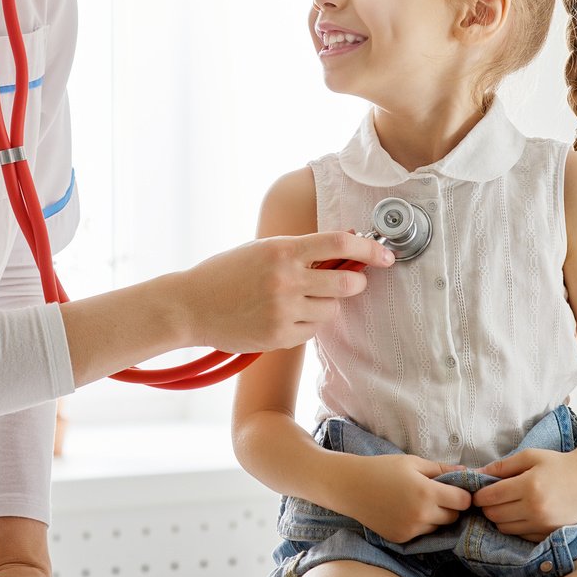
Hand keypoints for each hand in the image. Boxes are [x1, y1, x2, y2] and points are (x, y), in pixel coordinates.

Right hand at [180, 230, 393, 353]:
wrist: (190, 306)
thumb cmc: (226, 273)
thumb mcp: (262, 249)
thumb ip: (301, 248)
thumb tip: (345, 240)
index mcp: (282, 251)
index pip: (338, 243)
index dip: (369, 247)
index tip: (385, 254)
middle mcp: (286, 280)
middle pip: (346, 282)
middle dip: (356, 282)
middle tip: (352, 280)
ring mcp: (283, 311)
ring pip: (331, 310)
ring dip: (326, 305)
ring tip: (302, 299)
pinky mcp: (279, 337)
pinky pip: (312, 331)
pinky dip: (307, 324)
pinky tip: (285, 316)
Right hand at [341, 453, 471, 543]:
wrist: (351, 486)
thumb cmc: (382, 468)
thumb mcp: (413, 462)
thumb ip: (442, 469)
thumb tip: (468, 472)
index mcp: (427, 493)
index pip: (463, 502)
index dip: (463, 494)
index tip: (456, 488)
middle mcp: (422, 515)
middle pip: (453, 517)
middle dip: (450, 506)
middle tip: (436, 493)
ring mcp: (411, 530)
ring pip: (438, 528)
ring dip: (436, 517)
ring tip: (418, 501)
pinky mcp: (402, 539)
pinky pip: (422, 534)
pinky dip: (421, 525)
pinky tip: (406, 511)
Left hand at [471, 447, 576, 541]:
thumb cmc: (556, 465)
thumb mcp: (529, 456)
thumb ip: (502, 466)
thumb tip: (476, 474)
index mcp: (529, 486)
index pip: (492, 496)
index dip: (479, 495)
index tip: (477, 492)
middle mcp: (535, 508)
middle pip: (495, 515)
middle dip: (487, 506)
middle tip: (490, 498)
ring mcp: (542, 524)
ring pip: (504, 528)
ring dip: (499, 517)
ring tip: (505, 504)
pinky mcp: (548, 534)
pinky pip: (519, 535)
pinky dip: (514, 526)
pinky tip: (519, 514)